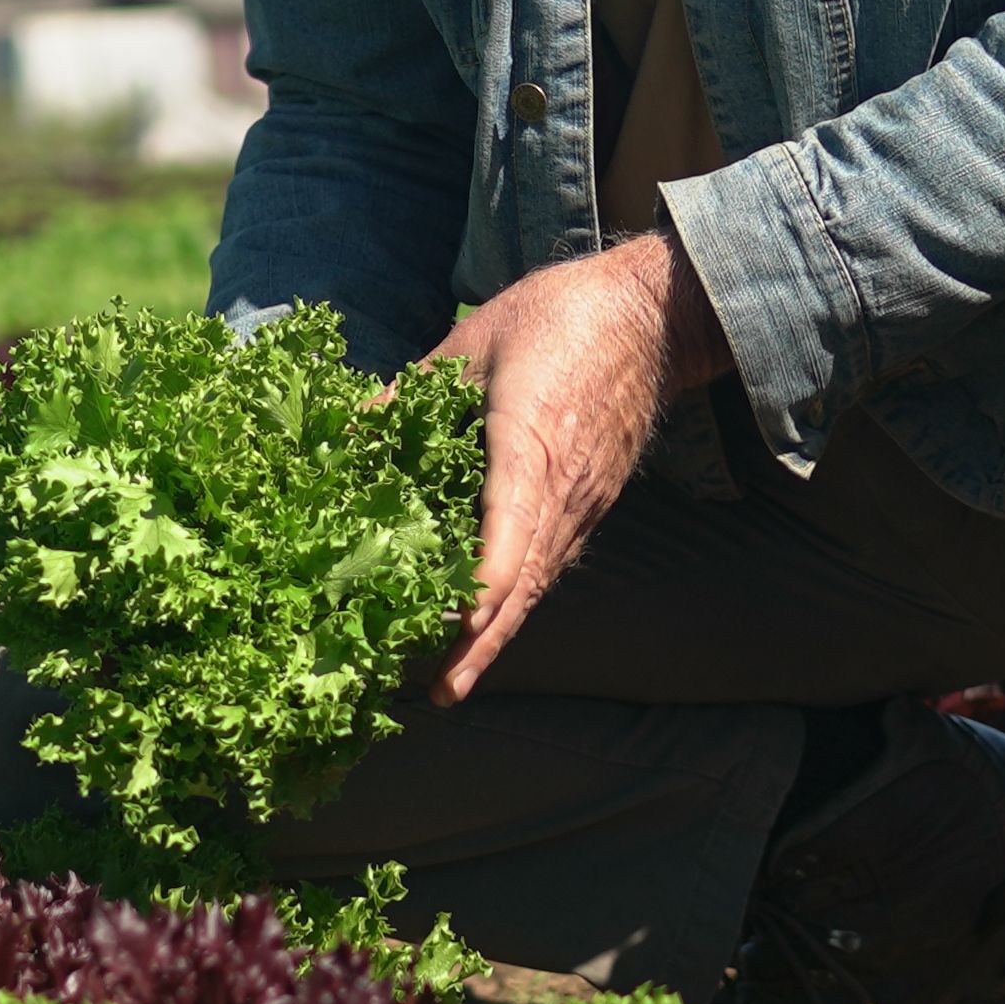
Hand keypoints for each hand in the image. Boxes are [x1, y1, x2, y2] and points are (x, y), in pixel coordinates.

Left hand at [421, 231, 730, 701]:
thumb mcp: (473, 338)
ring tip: (459, 675)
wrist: (653, 311)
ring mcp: (585, 499)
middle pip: (526, 583)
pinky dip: (523, 595)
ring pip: (541, 579)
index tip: (455, 634)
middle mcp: (564, 489)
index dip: (482, 588)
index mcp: (530, 446)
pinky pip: (555, 558)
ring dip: (503, 630)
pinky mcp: (594, 497)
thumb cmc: (560, 316)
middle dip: (485, 643)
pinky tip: (495, 617)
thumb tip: (351, 429)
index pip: (509, 534)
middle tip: (444, 692)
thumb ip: (412, 389)